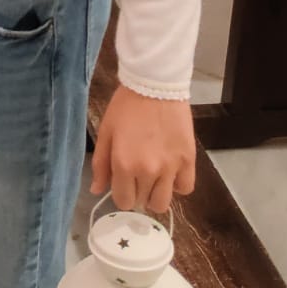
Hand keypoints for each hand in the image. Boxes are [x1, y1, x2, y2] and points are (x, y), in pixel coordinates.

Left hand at [90, 86, 195, 214]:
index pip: (123, 201)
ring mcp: (171, 167)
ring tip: (155, 178)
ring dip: (157, 193)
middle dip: (138, 192)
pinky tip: (171, 172)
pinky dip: (178, 184)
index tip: (124, 183)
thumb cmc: (126, 106)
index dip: (122, 194)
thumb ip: (100, 164)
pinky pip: (185, 188)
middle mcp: (148, 171)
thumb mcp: (106, 132)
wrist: (155, 85)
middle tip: (138, 176)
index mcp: (124, 165)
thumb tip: (97, 190)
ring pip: (164, 202)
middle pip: (144, 202)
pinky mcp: (188, 160)